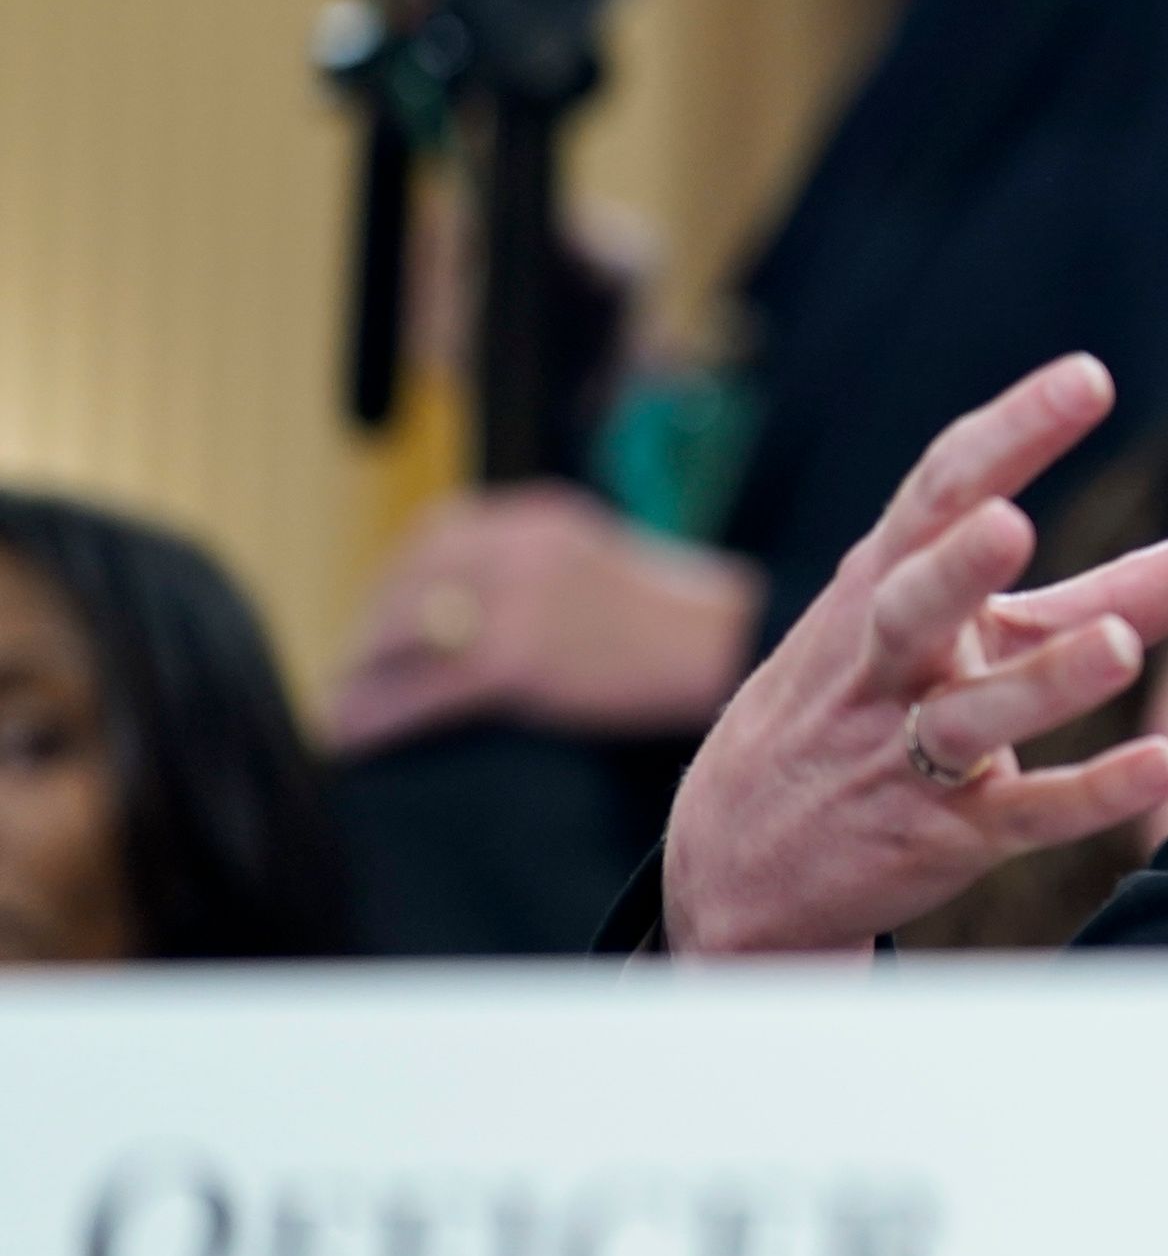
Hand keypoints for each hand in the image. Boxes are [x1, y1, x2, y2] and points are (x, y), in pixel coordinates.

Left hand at [330, 485, 759, 753]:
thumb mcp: (604, 565)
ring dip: (365, 673)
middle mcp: (515, 546)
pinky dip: (381, 715)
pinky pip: (425, 690)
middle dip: (374, 632)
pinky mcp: (514, 661)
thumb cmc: (681, 625)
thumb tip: (473, 614)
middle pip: (411, 583)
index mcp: (539, 516)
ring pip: (404, 634)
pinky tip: (356, 739)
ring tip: (344, 709)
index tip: (383, 622)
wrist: (734, 650)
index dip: (399, 583)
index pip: (440, 537)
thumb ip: (542, 571)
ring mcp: (513, 601)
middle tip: (354, 674)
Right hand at [663, 355, 1167, 955]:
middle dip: (957, 566)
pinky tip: (1166, 765)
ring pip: (971, 718)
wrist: (735, 864)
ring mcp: (903, 757)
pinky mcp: (937, 840)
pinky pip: (1019, 815)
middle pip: (913, 605)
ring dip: (1045, 682)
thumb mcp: (959, 642)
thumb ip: (1084, 598)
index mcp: (881, 590)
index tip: (1088, 378)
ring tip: (1120, 647)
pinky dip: (1091, 795)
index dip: (1011, 434)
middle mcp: (883, 667)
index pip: (939, 494)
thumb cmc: (865, 713)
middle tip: (1012, 523)